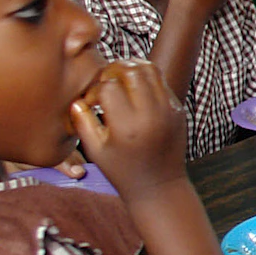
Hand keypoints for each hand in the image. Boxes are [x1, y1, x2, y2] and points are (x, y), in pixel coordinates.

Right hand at [71, 58, 187, 199]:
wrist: (160, 186)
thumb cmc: (123, 172)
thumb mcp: (96, 151)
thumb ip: (83, 123)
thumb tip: (77, 100)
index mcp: (128, 126)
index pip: (109, 87)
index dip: (94, 90)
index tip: (91, 102)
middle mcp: (151, 114)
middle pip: (131, 70)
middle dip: (112, 70)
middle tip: (104, 83)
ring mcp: (168, 109)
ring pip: (150, 69)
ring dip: (131, 68)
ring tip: (118, 79)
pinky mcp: (178, 109)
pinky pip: (161, 81)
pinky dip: (146, 78)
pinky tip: (133, 90)